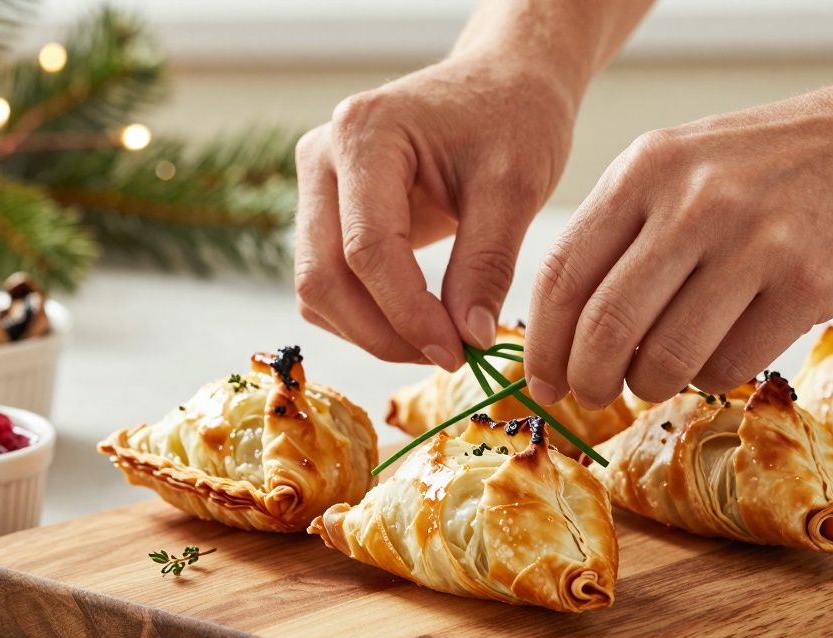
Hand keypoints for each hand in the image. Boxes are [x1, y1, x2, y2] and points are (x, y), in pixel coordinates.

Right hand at [294, 54, 576, 369]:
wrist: (503, 84)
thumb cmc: (513, 117)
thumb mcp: (515, 186)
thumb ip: (487, 265)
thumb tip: (468, 341)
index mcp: (364, 134)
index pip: (367, 248)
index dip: (407, 313)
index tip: (457, 352)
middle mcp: (323, 157)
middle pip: (323, 275)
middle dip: (381, 332)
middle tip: (447, 358)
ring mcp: (317, 186)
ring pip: (317, 289)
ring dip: (371, 331)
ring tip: (441, 341)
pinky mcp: (327, 213)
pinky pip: (328, 285)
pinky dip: (367, 317)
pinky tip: (420, 322)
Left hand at [524, 78, 832, 406]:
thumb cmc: (781, 162)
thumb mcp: (686, 164)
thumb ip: (625, 233)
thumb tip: (566, 333)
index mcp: (646, 169)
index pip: (563, 275)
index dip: (542, 345)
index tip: (542, 381)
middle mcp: (692, 201)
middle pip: (604, 327)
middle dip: (587, 381)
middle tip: (593, 396)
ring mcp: (753, 241)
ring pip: (664, 359)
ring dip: (651, 386)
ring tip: (663, 374)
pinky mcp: (809, 282)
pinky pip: (730, 366)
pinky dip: (713, 377)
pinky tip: (724, 351)